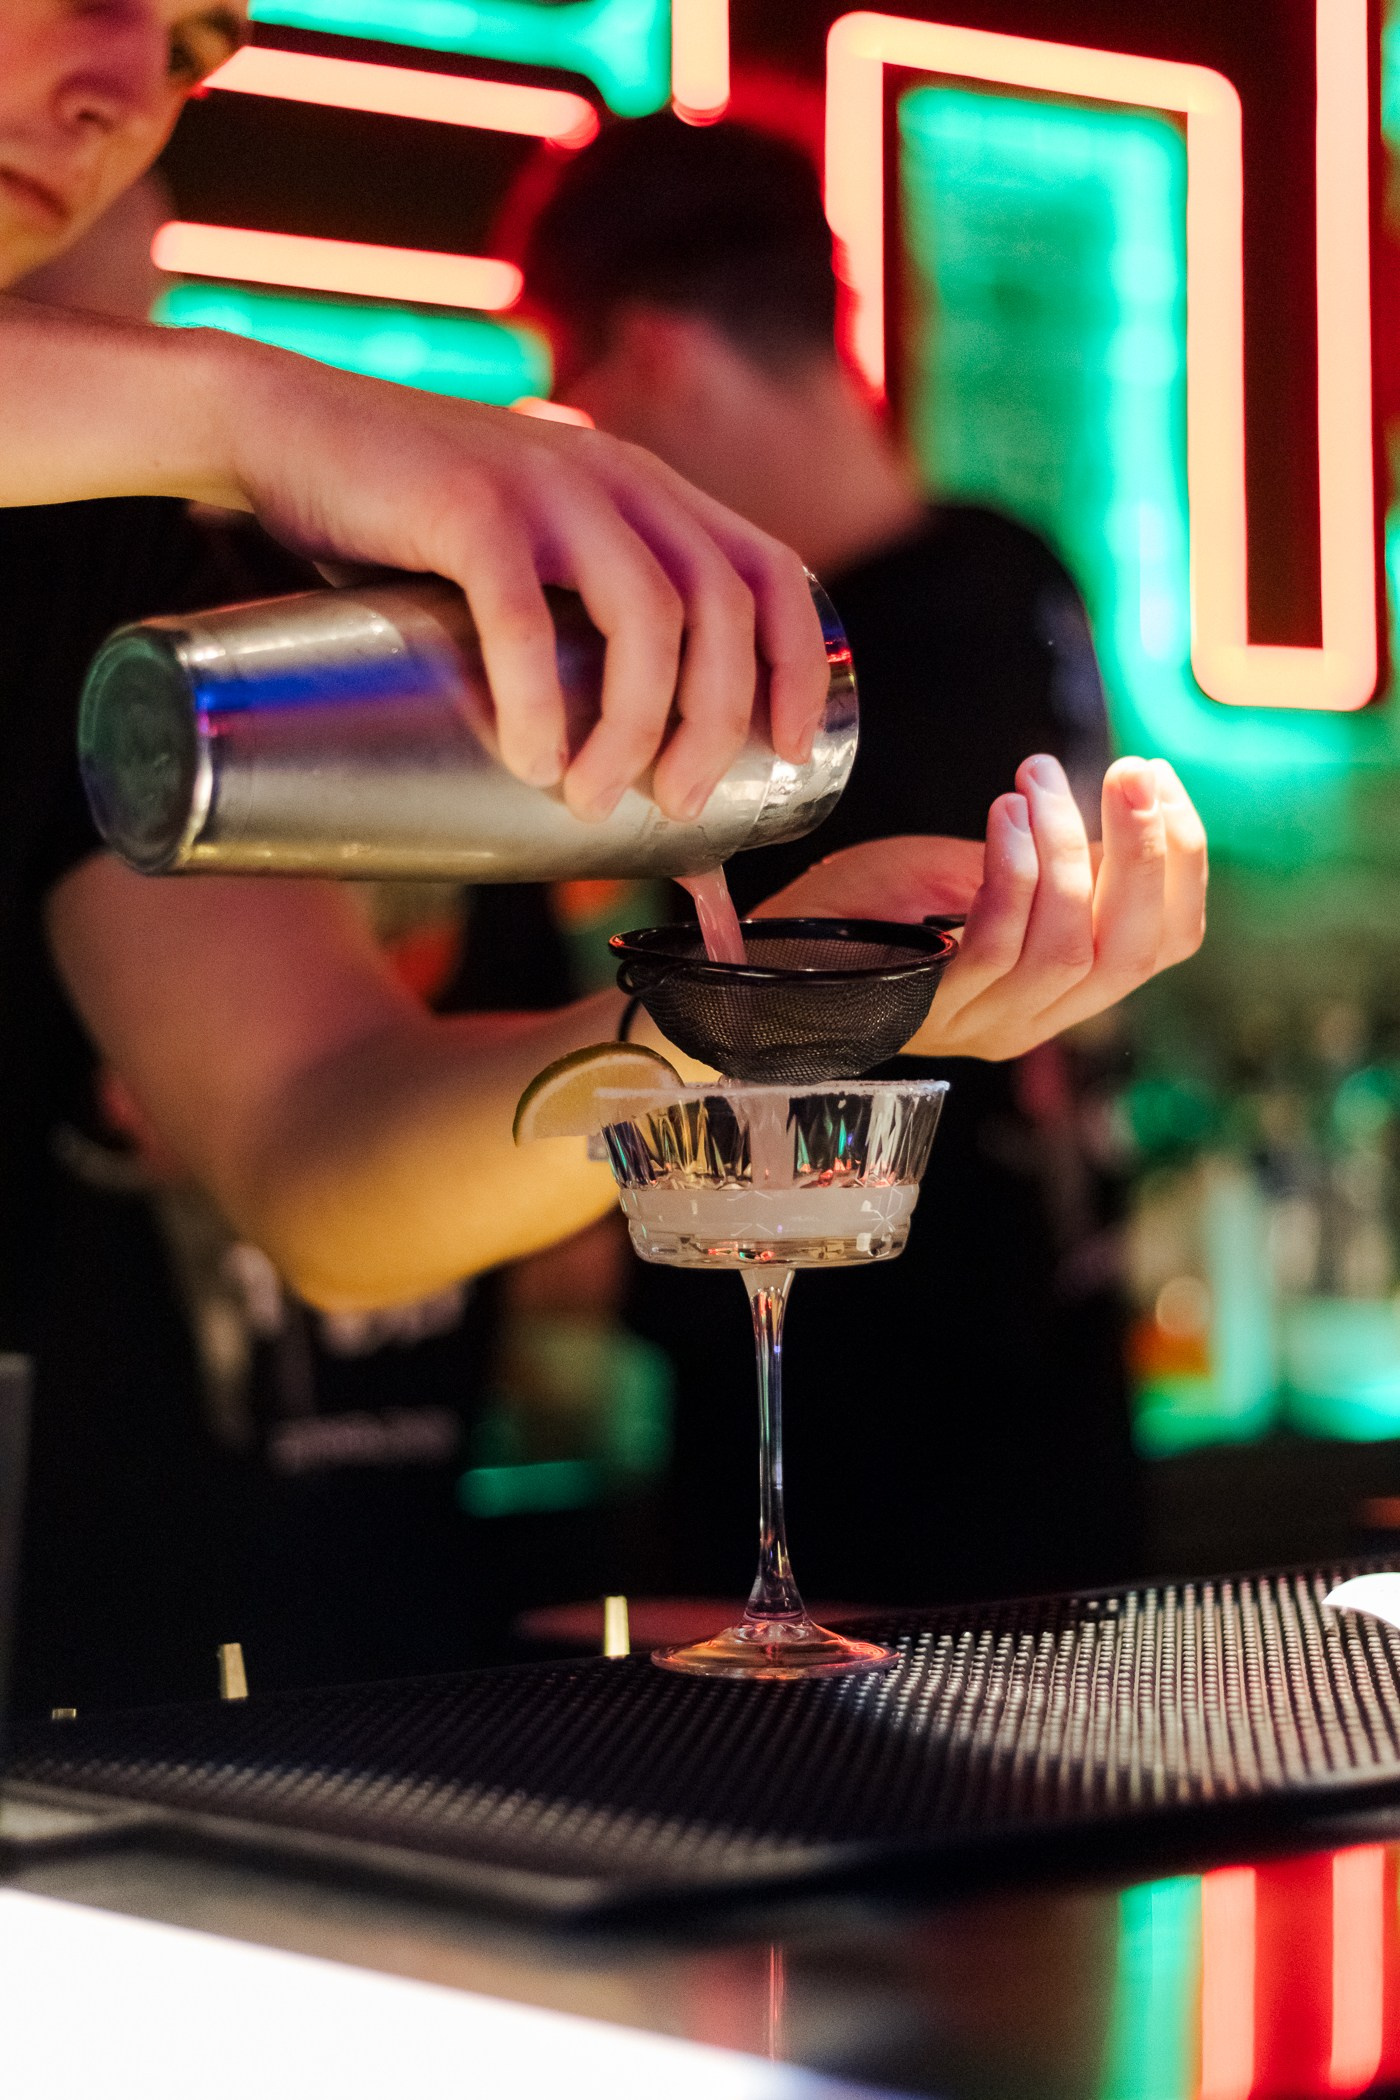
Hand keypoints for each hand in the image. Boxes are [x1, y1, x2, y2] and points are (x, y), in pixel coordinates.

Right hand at [224, 343, 827, 821]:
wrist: (282, 429)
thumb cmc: (408, 533)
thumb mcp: (523, 565)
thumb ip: (573, 643)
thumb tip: (627, 806)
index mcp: (645, 492)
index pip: (768, 571)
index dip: (797, 666)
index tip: (789, 756)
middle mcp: (613, 478)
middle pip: (717, 608)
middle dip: (715, 723)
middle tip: (676, 805)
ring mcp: (543, 484)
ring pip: (644, 615)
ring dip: (636, 726)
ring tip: (595, 801)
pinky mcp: (464, 504)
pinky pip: (522, 615)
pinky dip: (534, 701)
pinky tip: (530, 763)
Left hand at [757, 754, 1206, 1059]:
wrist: (768, 959)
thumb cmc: (866, 910)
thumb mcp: (974, 872)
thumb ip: (1050, 859)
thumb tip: (1125, 807)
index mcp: (1061, 987)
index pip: (1164, 944)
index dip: (1181, 864)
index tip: (1162, 783)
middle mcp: (1035, 1018)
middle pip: (1132, 951)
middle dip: (1145, 854)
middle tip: (1133, 773)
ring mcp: (984, 1021)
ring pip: (1069, 946)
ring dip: (1067, 849)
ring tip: (1038, 781)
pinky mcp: (932, 1007)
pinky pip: (997, 946)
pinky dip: (1012, 874)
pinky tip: (1006, 818)